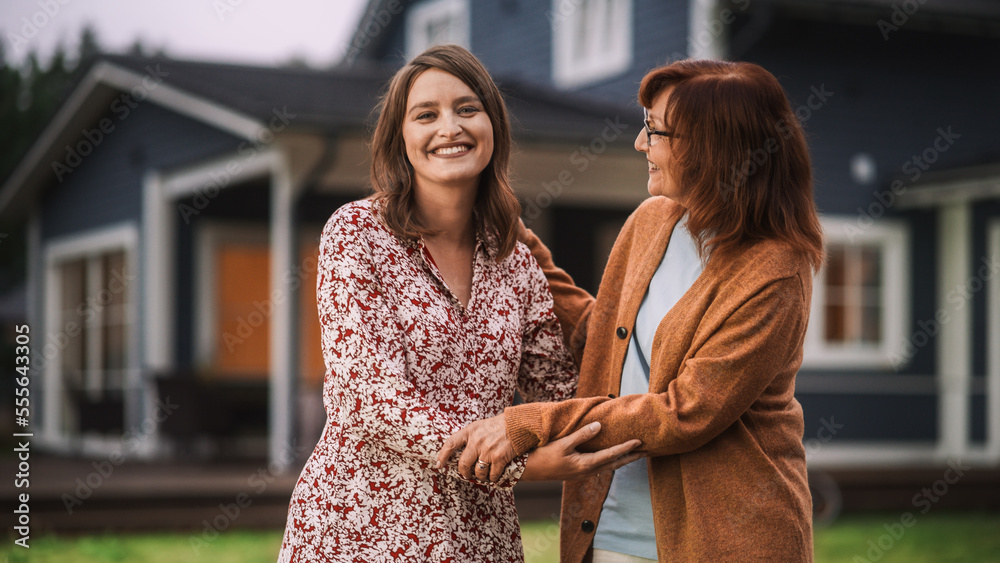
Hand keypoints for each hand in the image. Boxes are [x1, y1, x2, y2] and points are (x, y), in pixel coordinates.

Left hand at [436, 414, 515, 482]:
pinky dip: (493, 477)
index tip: (439, 464)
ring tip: (484, 475)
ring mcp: (487, 450)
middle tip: (467, 475)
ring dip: (481, 476)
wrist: (519, 424)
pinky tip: (495, 475)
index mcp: (470, 431)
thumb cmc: (501, 425)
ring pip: (478, 472)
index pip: (451, 444)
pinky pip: (492, 475)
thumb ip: (471, 436)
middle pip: (463, 464)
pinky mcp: (499, 457)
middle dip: (464, 473)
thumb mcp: (481, 426)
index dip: (443, 455)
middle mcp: (477, 441)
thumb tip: (461, 451)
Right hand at [521, 422, 642, 481]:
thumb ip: (581, 435)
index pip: (611, 455)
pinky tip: (612, 458)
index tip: (640, 441)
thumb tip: (599, 426)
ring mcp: (582, 473)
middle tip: (647, 451)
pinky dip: (610, 461)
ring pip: (608, 467)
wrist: (527, 470)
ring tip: (634, 454)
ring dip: (622, 460)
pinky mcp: (577, 472)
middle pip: (615, 464)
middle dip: (631, 458)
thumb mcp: (562, 444)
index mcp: (585, 464)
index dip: (627, 447)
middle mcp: (587, 471)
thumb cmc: (543, 456)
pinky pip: (600, 467)